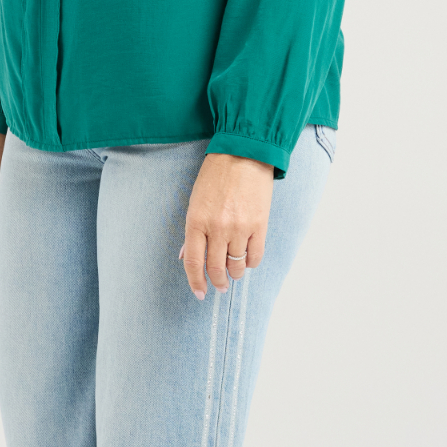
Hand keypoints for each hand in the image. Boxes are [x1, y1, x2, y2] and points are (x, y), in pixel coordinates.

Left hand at [180, 152, 273, 299]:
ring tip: (235, 271)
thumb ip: (193, 232)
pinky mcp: (259, 225)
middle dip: (218, 282)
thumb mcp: (195, 201)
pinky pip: (256, 256)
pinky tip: (248, 259)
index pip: (193, 262)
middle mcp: (217, 228)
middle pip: (216, 268)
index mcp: (196, 222)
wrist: (244, 154)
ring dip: (236, 273)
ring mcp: (240, 228)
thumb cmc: (216, 175)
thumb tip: (186, 256)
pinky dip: (251, 262)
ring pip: (237, 266)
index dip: (196, 282)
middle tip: (221, 286)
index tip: (200, 293)